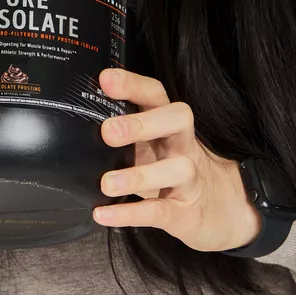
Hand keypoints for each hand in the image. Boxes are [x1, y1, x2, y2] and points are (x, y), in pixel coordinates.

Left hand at [91, 68, 262, 252]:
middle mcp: (183, 145)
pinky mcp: (185, 213)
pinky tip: (104, 214)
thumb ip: (125, 130)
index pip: (156, 95)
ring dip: (138, 175)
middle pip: (175, 120)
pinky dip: (132, 214)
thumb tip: (76, 117)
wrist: (219, 210)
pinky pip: (160, 212)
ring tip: (107, 183)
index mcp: (169, 124)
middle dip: (142, 123)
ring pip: (175, 169)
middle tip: (108, 132)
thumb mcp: (154, 144)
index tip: (106, 80)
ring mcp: (189, 179)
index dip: (133, 84)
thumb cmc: (171, 169)